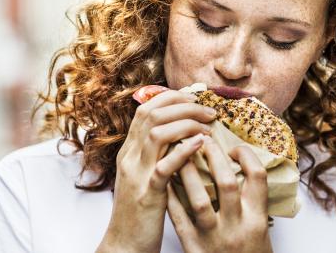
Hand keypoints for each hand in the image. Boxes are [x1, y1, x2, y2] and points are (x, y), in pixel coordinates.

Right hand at [96, 86, 217, 252]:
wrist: (126, 244)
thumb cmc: (142, 210)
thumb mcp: (144, 175)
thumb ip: (157, 152)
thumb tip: (182, 131)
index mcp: (129, 151)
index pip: (146, 109)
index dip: (171, 97)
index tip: (195, 98)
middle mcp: (130, 157)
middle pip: (152, 114)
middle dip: (183, 105)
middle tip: (208, 111)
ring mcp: (137, 174)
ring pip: (157, 134)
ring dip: (187, 123)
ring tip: (208, 127)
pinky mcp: (148, 194)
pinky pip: (164, 166)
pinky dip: (184, 151)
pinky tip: (201, 145)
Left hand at [166, 137, 272, 252]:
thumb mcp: (260, 229)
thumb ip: (253, 202)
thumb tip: (243, 166)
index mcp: (257, 219)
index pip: (257, 178)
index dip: (246, 157)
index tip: (234, 147)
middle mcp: (237, 227)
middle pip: (227, 182)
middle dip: (214, 156)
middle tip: (203, 139)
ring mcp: (214, 238)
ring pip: (199, 199)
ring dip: (188, 173)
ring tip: (179, 152)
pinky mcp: (194, 247)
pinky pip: (179, 218)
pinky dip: (171, 197)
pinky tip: (165, 180)